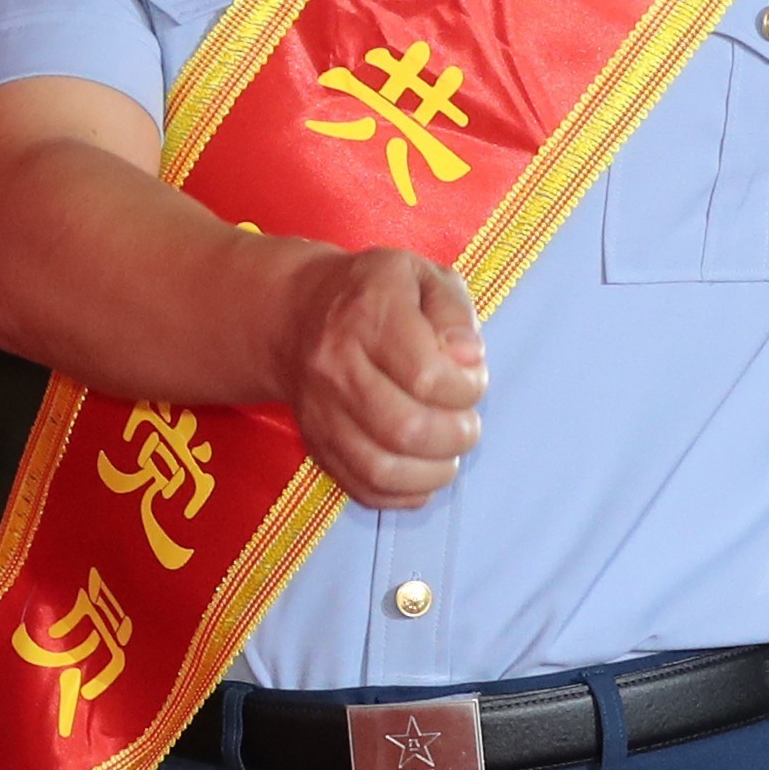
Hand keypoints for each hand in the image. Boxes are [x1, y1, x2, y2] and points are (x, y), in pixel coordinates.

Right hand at [276, 247, 485, 509]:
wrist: (295, 314)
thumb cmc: (373, 293)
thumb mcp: (422, 275)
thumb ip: (454, 313)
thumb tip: (469, 359)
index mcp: (370, 315)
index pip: (427, 376)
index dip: (466, 389)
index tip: (473, 380)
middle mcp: (337, 366)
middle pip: (405, 429)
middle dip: (455, 436)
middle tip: (466, 423)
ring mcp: (321, 411)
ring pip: (381, 469)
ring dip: (431, 473)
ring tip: (448, 453)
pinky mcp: (317, 443)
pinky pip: (361, 488)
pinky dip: (403, 494)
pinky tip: (422, 472)